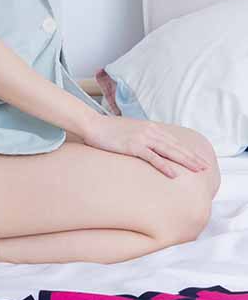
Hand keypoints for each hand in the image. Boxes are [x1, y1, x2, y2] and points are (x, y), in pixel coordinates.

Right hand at [81, 115, 210, 178]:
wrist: (93, 125)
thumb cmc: (109, 131)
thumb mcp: (130, 131)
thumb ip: (142, 137)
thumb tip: (150, 147)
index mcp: (150, 128)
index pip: (173, 141)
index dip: (187, 150)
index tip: (199, 159)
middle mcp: (150, 131)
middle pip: (175, 146)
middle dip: (192, 157)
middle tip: (205, 167)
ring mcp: (142, 138)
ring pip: (169, 151)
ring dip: (185, 161)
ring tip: (197, 170)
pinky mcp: (133, 146)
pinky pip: (153, 158)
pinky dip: (165, 166)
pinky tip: (174, 174)